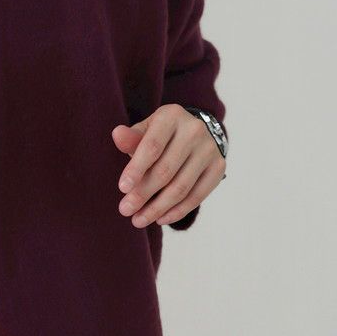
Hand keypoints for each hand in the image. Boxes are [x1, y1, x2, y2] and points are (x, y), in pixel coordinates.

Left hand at [111, 104, 224, 227]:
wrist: (193, 132)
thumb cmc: (160, 134)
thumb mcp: (145, 130)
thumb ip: (131, 138)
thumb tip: (117, 135)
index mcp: (172, 116)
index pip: (152, 147)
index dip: (136, 169)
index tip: (122, 189)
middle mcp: (194, 130)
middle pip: (165, 170)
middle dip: (143, 194)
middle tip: (125, 210)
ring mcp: (209, 149)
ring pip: (181, 187)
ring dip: (158, 208)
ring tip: (139, 219)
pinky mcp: (219, 166)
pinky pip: (197, 196)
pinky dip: (177, 211)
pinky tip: (160, 218)